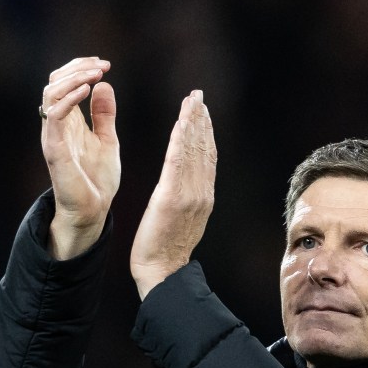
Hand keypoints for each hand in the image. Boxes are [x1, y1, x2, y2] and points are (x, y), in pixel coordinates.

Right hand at [40, 56, 119, 258]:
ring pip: (50, 93)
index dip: (81, 68)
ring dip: (74, 78)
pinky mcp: (54, 149)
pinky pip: (54, 115)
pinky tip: (88, 90)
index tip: (105, 65)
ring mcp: (53, 136)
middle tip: (103, 65)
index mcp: (68, 121)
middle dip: (78, 67)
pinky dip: (69, 98)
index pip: (64, 82)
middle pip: (54, 81)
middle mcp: (56, 125)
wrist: (93, 211)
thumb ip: (104, 114)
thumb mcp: (107, 140)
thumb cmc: (98, 181)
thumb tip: (104, 84)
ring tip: (96, 74)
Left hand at [130, 90, 216, 298]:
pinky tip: (182, 120)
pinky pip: (178, 160)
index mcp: (203, 198)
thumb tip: (184, 185)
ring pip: (194, 151)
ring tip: (192, 100)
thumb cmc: (164, 250)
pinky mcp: (172, 197)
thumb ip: (186, 200)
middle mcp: (201, 193)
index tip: (202, 112)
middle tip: (198, 96)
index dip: (206, 134)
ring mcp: (190, 195)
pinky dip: (182, 138)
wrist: (161, 271)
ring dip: (194, 122)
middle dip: (201, 121)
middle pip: (204, 150)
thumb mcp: (180, 221)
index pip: (207, 159)